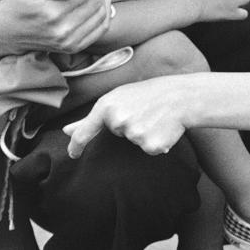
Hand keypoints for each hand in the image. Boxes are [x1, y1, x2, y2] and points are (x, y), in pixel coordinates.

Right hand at [0, 0, 109, 54]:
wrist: (6, 33)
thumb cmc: (16, 6)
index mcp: (52, 13)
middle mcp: (63, 29)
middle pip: (95, 2)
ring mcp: (69, 41)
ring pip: (100, 16)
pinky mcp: (73, 48)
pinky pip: (100, 31)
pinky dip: (106, 16)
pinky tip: (103, 5)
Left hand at [63, 76, 188, 157]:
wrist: (182, 96)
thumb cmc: (149, 95)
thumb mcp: (119, 98)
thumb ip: (91, 119)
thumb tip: (67, 131)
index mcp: (107, 105)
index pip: (85, 131)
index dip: (76, 145)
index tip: (73, 154)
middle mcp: (118, 120)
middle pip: (116, 135)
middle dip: (127, 126)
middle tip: (143, 111)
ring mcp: (134, 134)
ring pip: (132, 143)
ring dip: (142, 134)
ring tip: (154, 118)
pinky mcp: (150, 145)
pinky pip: (147, 150)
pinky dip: (154, 142)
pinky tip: (162, 128)